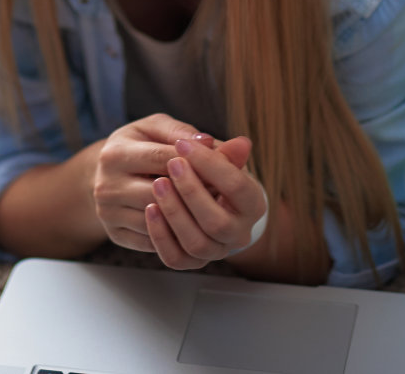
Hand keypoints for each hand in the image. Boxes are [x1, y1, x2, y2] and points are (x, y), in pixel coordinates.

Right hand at [92, 113, 232, 252]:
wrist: (110, 173)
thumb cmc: (140, 145)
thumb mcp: (157, 129)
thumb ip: (185, 133)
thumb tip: (214, 142)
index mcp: (114, 153)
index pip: (164, 159)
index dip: (197, 162)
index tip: (223, 166)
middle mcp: (105, 185)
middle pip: (161, 192)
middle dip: (194, 190)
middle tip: (222, 190)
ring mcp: (108, 213)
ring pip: (158, 219)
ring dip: (188, 214)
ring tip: (211, 205)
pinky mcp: (115, 234)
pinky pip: (152, 239)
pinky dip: (175, 232)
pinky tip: (192, 221)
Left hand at [145, 135, 265, 269]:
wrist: (206, 200)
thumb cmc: (212, 172)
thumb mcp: (218, 157)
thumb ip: (224, 152)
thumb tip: (241, 143)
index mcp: (253, 204)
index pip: (236, 186)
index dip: (209, 163)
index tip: (183, 144)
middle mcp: (239, 233)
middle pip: (218, 223)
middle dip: (192, 192)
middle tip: (172, 164)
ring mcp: (216, 251)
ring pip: (197, 244)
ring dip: (175, 214)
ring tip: (158, 184)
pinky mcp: (192, 262)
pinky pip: (176, 258)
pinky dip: (161, 236)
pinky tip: (150, 209)